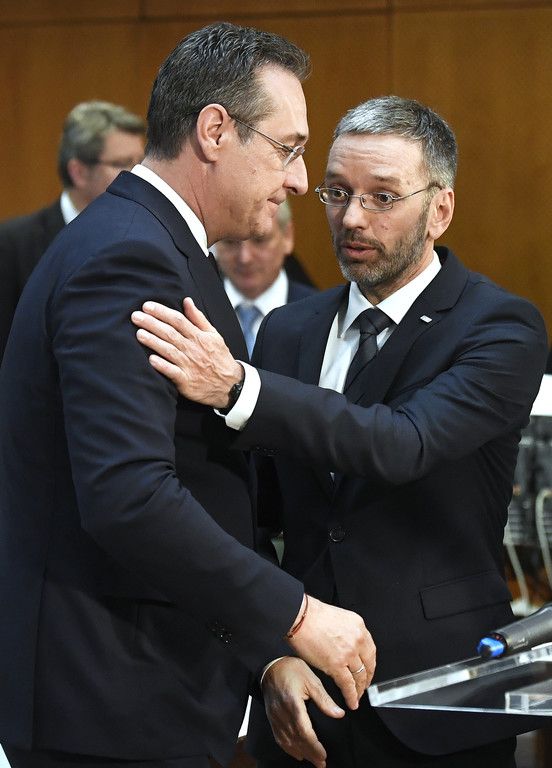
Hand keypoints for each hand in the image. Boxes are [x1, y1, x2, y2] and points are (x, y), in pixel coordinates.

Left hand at [131, 298, 240, 407]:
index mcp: (199, 336)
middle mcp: (193, 349)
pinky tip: (151, 359)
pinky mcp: (187, 381)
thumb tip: (187, 301)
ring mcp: (190, 365)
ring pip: (169, 350)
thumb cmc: (219, 358)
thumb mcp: (214, 335)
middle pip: (170, 333)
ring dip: (154, 342)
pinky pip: (173, 372)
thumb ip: (198, 318)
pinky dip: (163, 366)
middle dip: (152, 324)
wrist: (230, 385)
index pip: (178, 320)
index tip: (147, 306)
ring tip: (139, 334)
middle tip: (136, 316)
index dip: (162, 312)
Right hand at [261, 657, 343, 767]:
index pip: (304, 732)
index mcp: (293, 704)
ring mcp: (275, 717)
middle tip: (322, 763)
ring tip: (313, 760)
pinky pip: (279, 737)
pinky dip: (288, 748)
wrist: (271, 666)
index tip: (323, 755)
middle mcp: (282, 713)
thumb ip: (325, 699)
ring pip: (287, 741)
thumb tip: (339, 714)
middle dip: (310, 754)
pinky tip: (296, 752)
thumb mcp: (312, 680)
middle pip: (296, 740)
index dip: (314, 746)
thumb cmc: (291, 669)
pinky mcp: (272, 717)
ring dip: (300, 753)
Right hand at [286, 596, 375, 710]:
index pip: (370, 650)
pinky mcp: (337, 665)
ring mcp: (348, 653)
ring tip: (357, 696)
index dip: (369, 664)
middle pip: (368, 664)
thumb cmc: (311, 615)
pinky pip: (348, 685)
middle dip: (366, 678)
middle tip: (364, 686)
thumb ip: (346, 631)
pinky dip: (351, 696)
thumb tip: (346, 643)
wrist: (300, 616)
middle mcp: (357, 639)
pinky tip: (352, 702)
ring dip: (359, 689)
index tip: (368, 670)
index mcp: (358, 626)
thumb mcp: (338, 618)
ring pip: (359, 676)